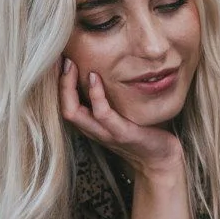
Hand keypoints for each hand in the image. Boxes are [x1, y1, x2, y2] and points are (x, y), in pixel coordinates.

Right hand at [59, 58, 182, 179]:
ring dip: (69, 87)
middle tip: (63, 59)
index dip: (59, 83)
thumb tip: (108, 67)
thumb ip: (113, 97)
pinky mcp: (122, 134)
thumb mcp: (123, 112)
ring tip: (72, 65)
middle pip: (64, 108)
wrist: (161, 159)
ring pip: (74, 113)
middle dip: (59, 82)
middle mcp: (93, 130)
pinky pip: (102, 114)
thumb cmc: (144, 132)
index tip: (61, 59)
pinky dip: (96, 95)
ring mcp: (106, 133)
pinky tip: (96, 77)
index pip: (65, 104)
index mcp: (92, 125)